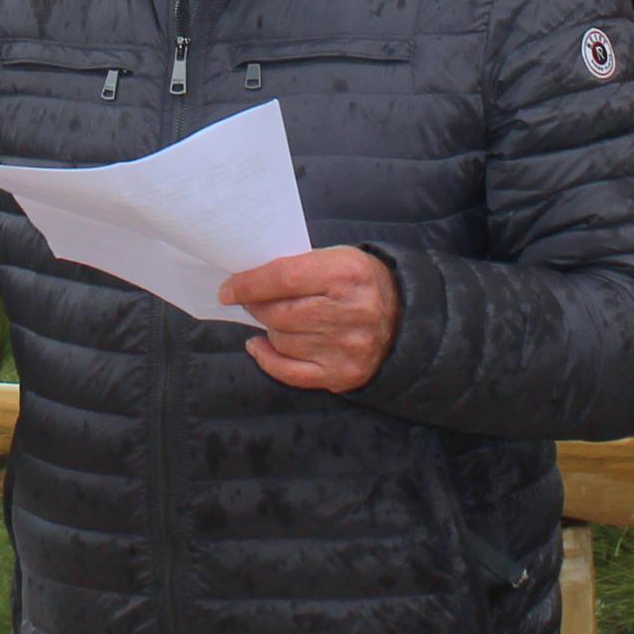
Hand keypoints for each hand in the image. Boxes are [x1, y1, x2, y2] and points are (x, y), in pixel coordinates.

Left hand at [219, 247, 397, 393]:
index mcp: (346, 274)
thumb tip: (247, 282)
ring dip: (268, 329)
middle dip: (256, 306)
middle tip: (248, 300)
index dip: (249, 284)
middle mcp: (350, 312)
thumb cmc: (360, 283)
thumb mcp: (337, 259)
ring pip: (282, 340)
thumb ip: (298, 267)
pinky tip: (259, 346)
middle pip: (279, 313)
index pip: (283, 278)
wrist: (406, 319)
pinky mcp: (342, 374)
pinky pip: (289, 371)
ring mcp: (346, 348)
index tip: (228, 288)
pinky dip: (267, 358)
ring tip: (272, 318)